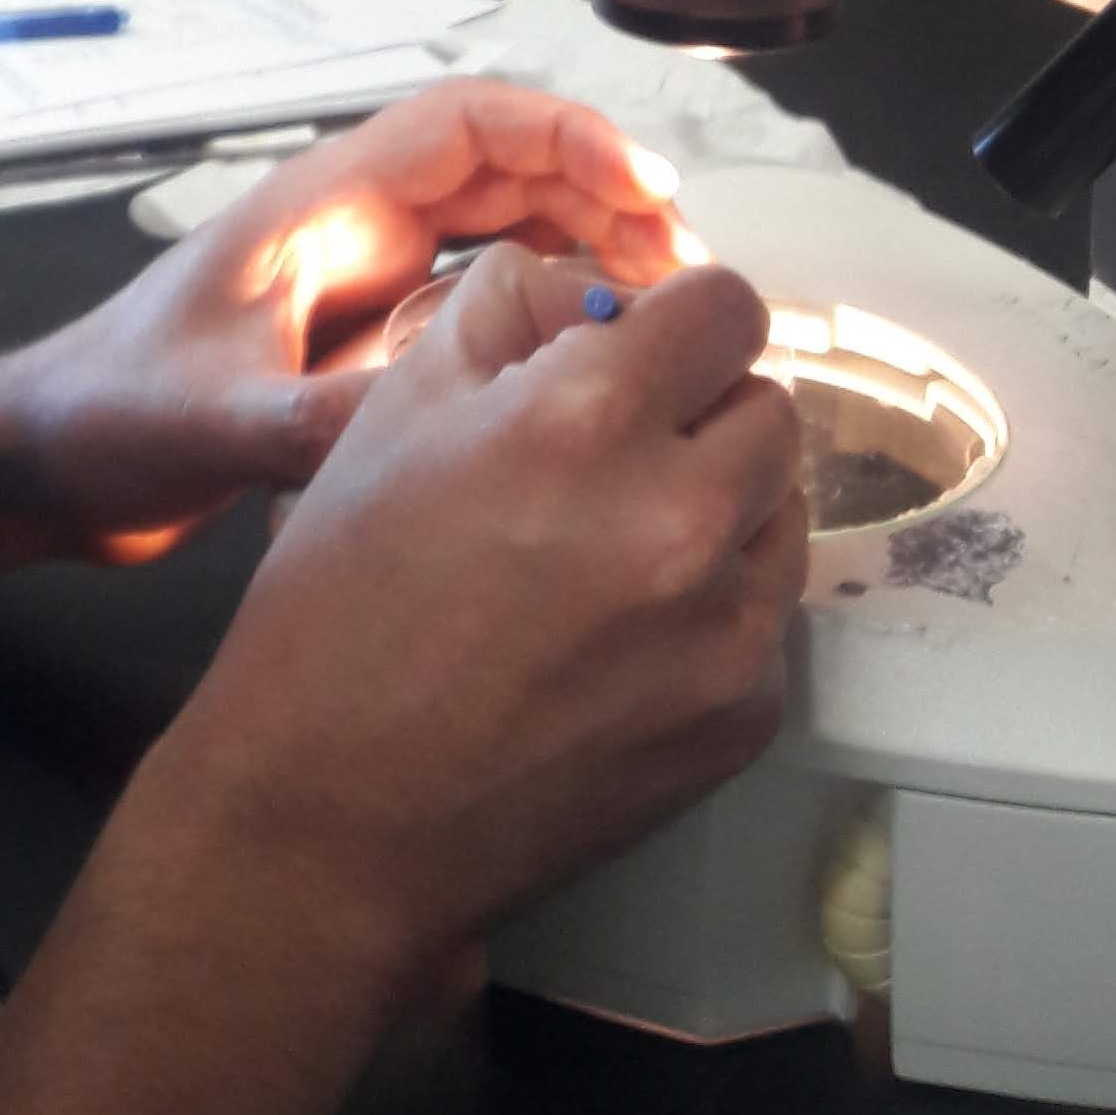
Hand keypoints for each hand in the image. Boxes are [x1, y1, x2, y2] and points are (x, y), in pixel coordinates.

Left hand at [0, 81, 693, 565]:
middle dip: (602, 195)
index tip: (645, 185)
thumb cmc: (104, 416)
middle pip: (506, 171)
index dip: (564, 135)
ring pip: (503, 233)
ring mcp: (362, 287)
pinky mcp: (365, 347)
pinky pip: (479, 305)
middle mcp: (352, 232)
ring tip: (659, 307)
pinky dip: (544, 313)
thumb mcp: (209, 421)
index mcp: (318, 209)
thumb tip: (439, 425)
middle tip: (682, 264)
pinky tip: (590, 363)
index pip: (463, 124)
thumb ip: (311, 423)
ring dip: (584, 251)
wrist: (44, 466)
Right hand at [141, 248, 806, 991]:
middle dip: (702, 412)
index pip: (725, 305)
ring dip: (720, 506)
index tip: (645, 350)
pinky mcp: (742, 717)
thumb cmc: (340, 608)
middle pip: (770, 407)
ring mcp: (724, 631)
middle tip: (615, 454)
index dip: (677, 319)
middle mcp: (678, 519)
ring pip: (782, 512)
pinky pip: (765, 619)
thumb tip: (602, 299)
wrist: (334, 815)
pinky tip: (614, 638)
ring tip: (612, 549)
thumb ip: (514, 312)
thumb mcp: (394, 409)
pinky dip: (711, 611)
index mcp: (586, 422)